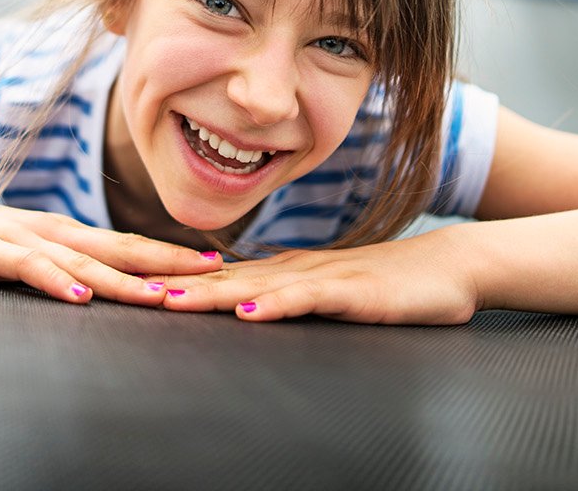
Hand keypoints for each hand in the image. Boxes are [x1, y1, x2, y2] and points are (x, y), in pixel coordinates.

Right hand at [0, 184, 223, 305]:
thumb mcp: (25, 250)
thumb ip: (63, 262)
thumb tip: (106, 282)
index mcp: (67, 233)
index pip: (129, 245)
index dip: (173, 256)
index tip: (216, 266)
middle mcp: (54, 232)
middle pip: (120, 249)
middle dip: (169, 264)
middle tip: (213, 275)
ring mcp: (23, 240)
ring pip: (83, 261)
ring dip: (124, 280)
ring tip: (161, 296)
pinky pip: (30, 268)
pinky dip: (57, 282)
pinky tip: (80, 296)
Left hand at [152, 230, 480, 323]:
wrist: (451, 267)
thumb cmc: (391, 284)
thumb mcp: (329, 294)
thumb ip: (290, 297)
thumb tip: (245, 305)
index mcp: (286, 271)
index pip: (219, 278)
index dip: (174, 283)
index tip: (129, 287)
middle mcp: (295, 270)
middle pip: (224, 280)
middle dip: (174, 288)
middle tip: (127, 293)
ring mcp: (322, 278)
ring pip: (256, 287)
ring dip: (211, 296)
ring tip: (169, 302)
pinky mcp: (352, 293)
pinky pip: (307, 298)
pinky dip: (276, 305)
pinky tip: (250, 312)